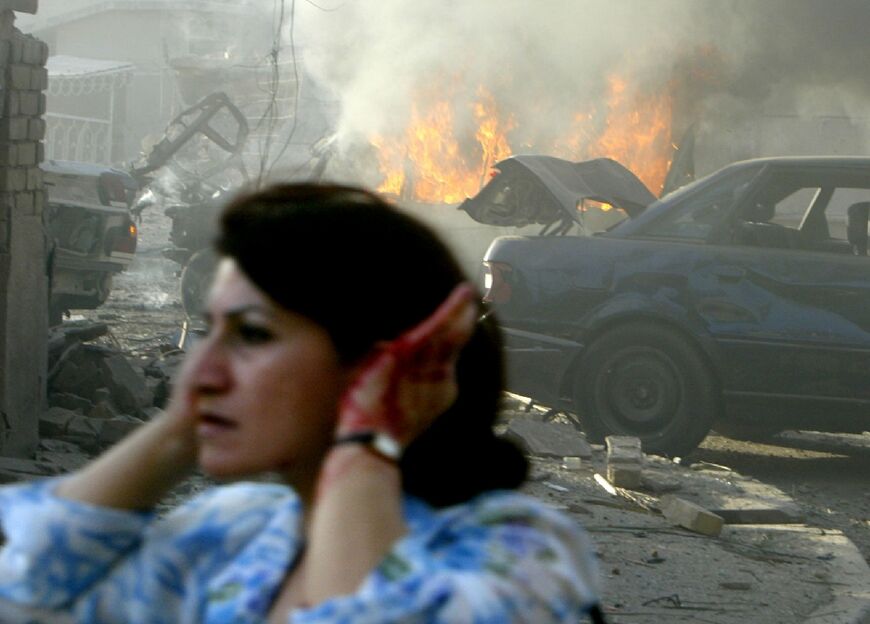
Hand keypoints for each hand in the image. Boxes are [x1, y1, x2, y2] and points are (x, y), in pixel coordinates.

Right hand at [337, 283, 477, 446]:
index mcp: (413, 353)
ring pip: (454, 353)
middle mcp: (435, 368)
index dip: (456, 305)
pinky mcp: (444, 400)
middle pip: (457, 336)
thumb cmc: (363, 403)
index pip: (443, 323)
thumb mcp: (366, 364)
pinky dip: (446, 360)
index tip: (466, 290)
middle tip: (469, 299)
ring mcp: (443, 385)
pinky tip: (439, 358)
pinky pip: (448, 372)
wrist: (373, 443)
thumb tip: (393, 342)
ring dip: (457, 336)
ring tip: (458, 320)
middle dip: (464, 316)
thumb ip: (386, 348)